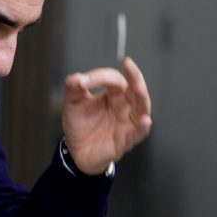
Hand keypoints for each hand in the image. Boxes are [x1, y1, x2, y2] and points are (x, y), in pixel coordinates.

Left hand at [61, 56, 152, 174]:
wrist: (76, 151)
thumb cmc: (80, 125)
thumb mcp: (72, 103)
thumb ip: (73, 88)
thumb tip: (80, 79)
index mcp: (113, 94)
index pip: (114, 80)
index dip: (101, 77)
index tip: (83, 82)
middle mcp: (124, 106)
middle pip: (135, 89)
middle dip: (134, 77)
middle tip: (129, 66)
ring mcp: (127, 123)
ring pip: (141, 108)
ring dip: (141, 97)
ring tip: (138, 87)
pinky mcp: (126, 140)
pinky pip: (138, 133)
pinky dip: (142, 128)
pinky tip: (144, 121)